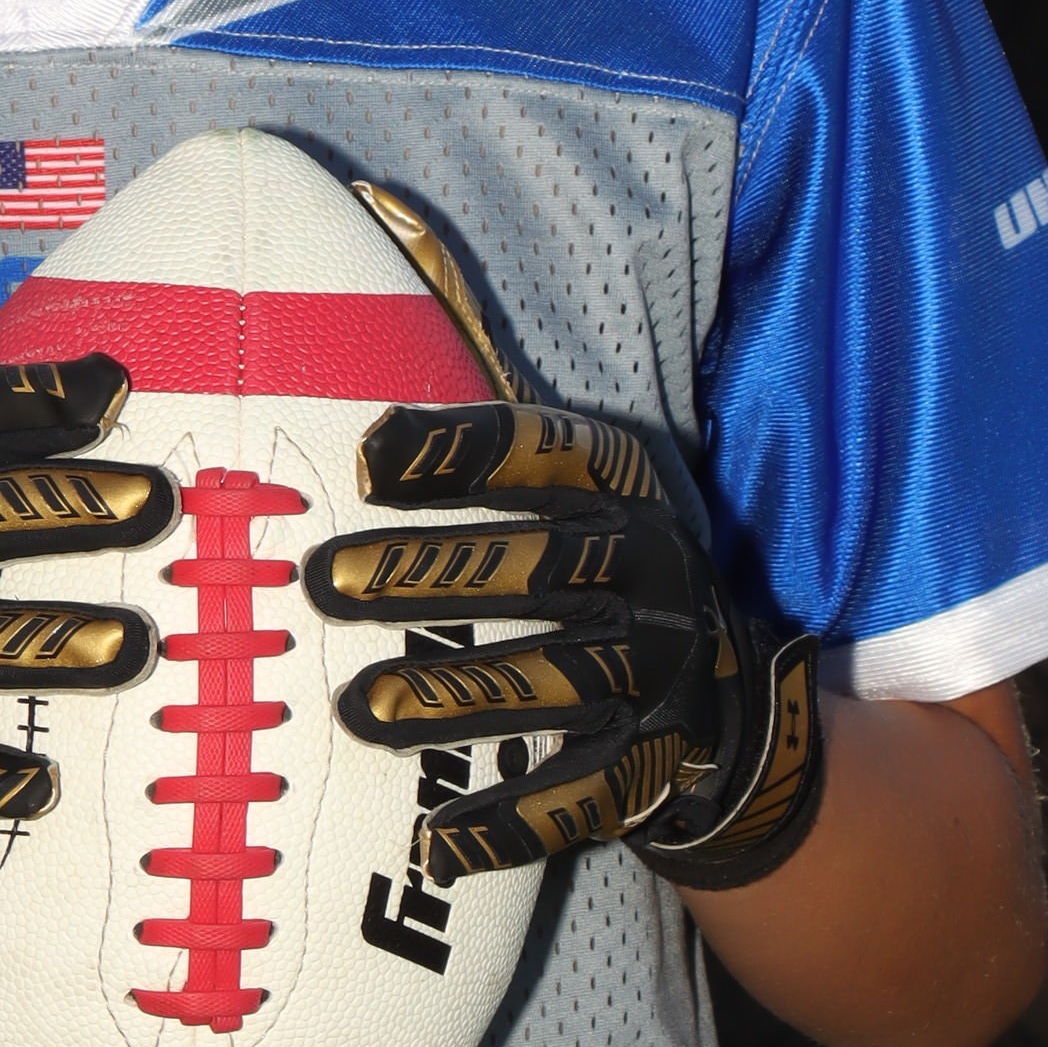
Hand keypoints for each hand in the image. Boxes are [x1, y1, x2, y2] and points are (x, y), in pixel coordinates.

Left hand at [296, 182, 822, 892]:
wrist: (729, 705)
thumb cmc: (593, 555)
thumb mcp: (558, 448)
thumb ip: (468, 339)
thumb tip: (376, 199)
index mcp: (627, 485)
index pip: (548, 452)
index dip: (462, 451)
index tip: (365, 457)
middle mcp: (654, 571)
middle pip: (542, 569)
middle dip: (430, 576)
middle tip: (318, 583)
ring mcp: (661, 675)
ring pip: (557, 680)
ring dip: (455, 700)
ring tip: (350, 712)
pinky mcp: (655, 771)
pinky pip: (585, 798)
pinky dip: (513, 826)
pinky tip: (431, 846)